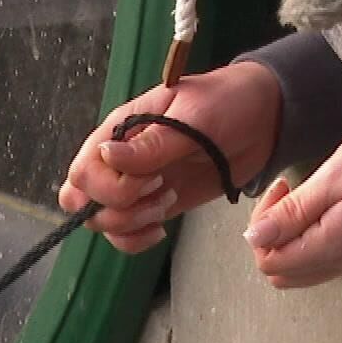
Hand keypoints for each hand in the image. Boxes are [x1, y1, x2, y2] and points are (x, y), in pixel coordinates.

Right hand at [58, 60, 281, 253]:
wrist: (261, 119)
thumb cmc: (226, 102)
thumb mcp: (193, 116)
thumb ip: (152, 143)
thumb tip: (106, 155)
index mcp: (120, 128)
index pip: (82, 170)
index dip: (111, 186)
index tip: (152, 178)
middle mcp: (119, 158)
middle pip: (80, 198)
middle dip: (116, 208)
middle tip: (159, 191)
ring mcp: (135, 183)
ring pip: (100, 220)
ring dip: (130, 224)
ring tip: (168, 201)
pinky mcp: (152, 204)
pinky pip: (124, 234)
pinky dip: (135, 240)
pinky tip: (161, 227)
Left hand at [243, 134, 341, 287]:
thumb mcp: (332, 179)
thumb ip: (293, 212)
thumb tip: (255, 237)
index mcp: (330, 247)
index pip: (270, 261)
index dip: (263, 227)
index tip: (282, 189)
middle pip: (284, 272)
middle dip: (274, 237)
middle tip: (288, 196)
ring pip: (305, 269)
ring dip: (294, 239)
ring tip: (309, 198)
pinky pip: (328, 260)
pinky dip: (314, 240)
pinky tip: (327, 208)